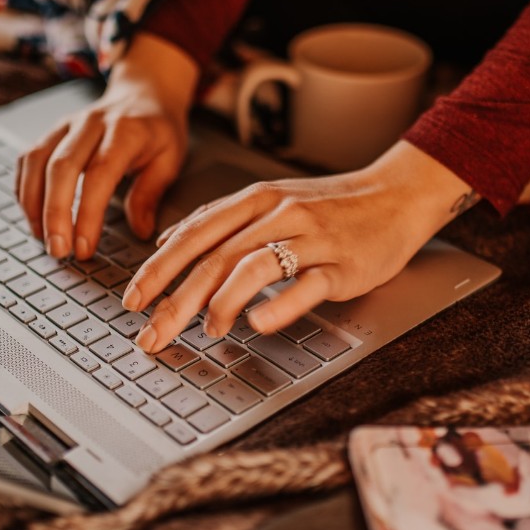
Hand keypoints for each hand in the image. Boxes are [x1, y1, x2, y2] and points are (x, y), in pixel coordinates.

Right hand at [15, 33, 197, 259]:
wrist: (144, 92)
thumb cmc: (159, 130)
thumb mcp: (170, 159)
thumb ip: (151, 193)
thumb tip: (140, 231)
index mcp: (126, 131)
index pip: (99, 174)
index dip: (87, 214)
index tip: (84, 247)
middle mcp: (91, 123)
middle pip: (61, 168)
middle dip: (54, 214)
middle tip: (58, 251)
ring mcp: (67, 125)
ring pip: (37, 161)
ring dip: (34, 204)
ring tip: (43, 239)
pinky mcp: (52, 131)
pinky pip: (28, 159)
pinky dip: (25, 189)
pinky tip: (34, 215)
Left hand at [121, 141, 479, 352]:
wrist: (396, 195)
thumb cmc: (332, 205)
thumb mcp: (272, 201)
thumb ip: (222, 220)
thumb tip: (168, 244)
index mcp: (256, 199)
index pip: (195, 234)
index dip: (159, 269)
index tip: (132, 300)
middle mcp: (279, 214)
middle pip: (215, 257)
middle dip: (176, 299)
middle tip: (152, 333)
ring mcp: (312, 238)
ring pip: (254, 267)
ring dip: (222, 303)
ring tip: (208, 330)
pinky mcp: (343, 264)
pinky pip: (307, 285)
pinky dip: (279, 306)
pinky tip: (258, 323)